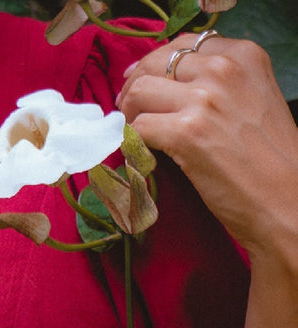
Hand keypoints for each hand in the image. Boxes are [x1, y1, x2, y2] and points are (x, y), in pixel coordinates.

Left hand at [118, 34, 297, 260]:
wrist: (285, 200)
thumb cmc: (269, 159)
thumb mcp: (254, 100)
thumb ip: (220, 84)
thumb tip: (170, 83)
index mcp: (244, 55)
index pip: (183, 45)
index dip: (155, 64)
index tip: (142, 82)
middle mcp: (224, 69)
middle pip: (155, 64)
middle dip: (134, 87)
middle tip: (128, 112)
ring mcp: (205, 99)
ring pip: (140, 92)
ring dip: (129, 114)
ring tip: (133, 134)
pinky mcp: (187, 133)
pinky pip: (138, 127)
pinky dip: (131, 142)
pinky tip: (139, 154)